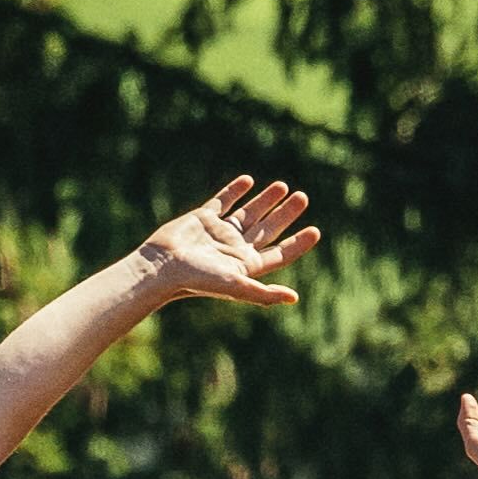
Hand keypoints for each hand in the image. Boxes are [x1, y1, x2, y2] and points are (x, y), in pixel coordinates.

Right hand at [139, 177, 319, 310]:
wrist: (162, 266)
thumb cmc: (197, 280)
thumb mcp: (235, 285)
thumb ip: (264, 294)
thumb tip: (294, 298)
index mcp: (246, 266)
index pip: (279, 253)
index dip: (298, 244)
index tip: (315, 231)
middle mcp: (235, 249)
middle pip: (268, 229)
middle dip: (285, 214)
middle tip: (302, 197)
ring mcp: (219, 232)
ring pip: (249, 213)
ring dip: (265, 200)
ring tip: (283, 186)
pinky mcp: (202, 218)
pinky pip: (223, 201)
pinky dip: (235, 190)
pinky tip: (248, 181)